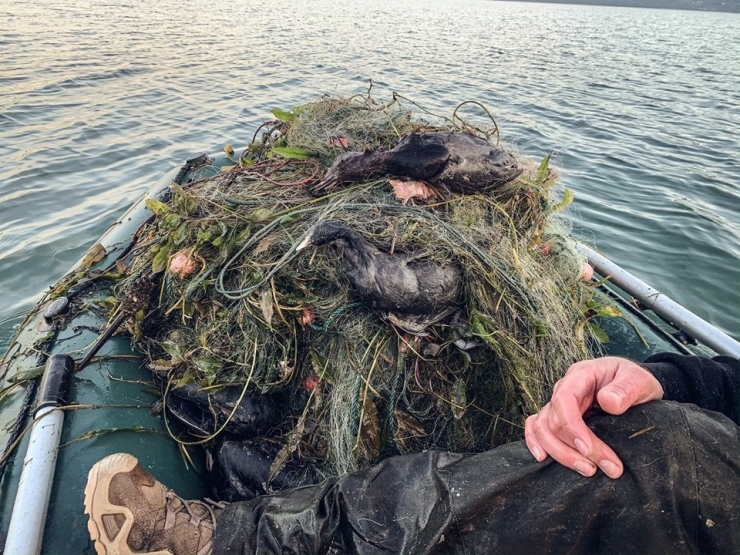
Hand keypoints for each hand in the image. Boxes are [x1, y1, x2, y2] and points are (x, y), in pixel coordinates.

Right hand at [524, 357, 663, 478]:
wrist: (634, 386)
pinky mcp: (558, 417)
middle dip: (574, 450)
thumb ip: (626, 389)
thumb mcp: (639, 380)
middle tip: (605, 468)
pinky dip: (535, 442)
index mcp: (581, 376)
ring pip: (542, 429)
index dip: (572, 428)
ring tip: (588, 470)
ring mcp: (558, 404)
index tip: (588, 451)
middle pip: (552, 421)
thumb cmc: (635, 381)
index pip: (564, 400)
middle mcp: (564, 389)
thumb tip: (608, 402)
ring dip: (560, 453)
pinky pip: (536, 427)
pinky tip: (543, 459)